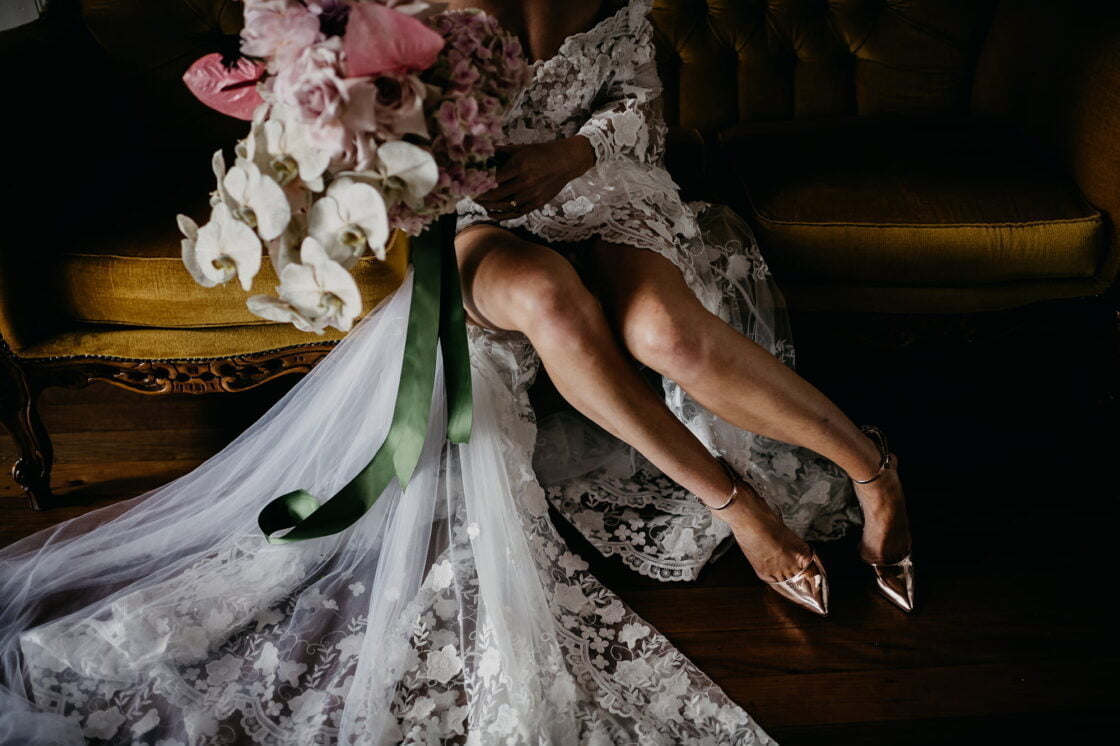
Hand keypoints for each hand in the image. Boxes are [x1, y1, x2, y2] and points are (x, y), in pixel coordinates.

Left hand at [475, 136, 595, 219]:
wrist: (566, 161)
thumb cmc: (543, 152)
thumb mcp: (522, 148)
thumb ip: (502, 151)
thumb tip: (483, 151)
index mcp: (520, 166)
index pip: (493, 178)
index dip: (479, 182)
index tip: (469, 182)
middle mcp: (525, 182)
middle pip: (495, 194)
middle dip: (479, 195)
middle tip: (469, 193)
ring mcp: (531, 195)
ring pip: (503, 206)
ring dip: (487, 206)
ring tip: (477, 201)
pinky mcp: (536, 204)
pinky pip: (515, 213)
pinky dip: (501, 215)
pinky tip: (490, 213)